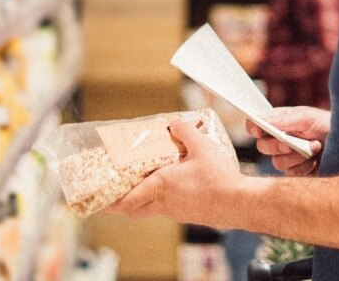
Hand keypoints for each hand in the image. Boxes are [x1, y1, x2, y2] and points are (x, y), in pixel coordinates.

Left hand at [108, 119, 241, 226]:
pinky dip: (159, 201)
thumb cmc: (219, 179)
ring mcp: (176, 212)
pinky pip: (165, 209)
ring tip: (140, 186)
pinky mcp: (187, 215)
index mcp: (161, 186)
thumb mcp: (201, 146)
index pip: (128, 200)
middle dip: (121, 204)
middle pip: (134, 210)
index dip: (111, 202)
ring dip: (141, 201)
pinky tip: (170, 187)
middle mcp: (164, 203)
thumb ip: (184, 131)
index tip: (99, 200)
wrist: (239, 203)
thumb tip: (173, 123)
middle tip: (114, 195)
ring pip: (150, 210)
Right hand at [247, 106, 329, 176]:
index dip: (253, 127)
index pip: (256, 125)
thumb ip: (286, 119)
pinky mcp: (297, 172)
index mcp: (278, 123)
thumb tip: (264, 120)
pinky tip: (316, 161)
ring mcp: (287, 157)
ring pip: (277, 163)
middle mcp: (279, 140)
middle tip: (289, 144)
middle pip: (262, 147)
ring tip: (316, 148)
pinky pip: (291, 174)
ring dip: (296, 157)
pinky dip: (304, 167)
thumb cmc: (327, 124)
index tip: (258, 130)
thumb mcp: (307, 117)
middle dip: (276, 146)